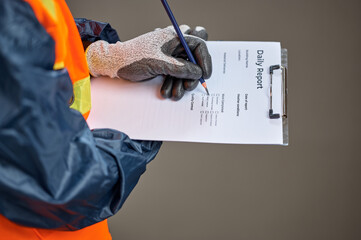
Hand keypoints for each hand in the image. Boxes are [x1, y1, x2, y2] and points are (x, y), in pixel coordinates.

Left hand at [86, 26, 211, 98]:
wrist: (115, 65)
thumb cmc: (133, 58)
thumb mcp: (160, 64)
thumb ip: (181, 68)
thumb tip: (198, 73)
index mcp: (173, 37)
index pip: (198, 45)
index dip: (204, 60)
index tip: (205, 75)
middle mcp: (173, 45)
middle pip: (193, 59)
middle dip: (192, 75)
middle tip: (189, 86)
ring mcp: (168, 55)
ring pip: (183, 69)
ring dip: (181, 83)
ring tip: (175, 93)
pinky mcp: (163, 65)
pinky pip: (174, 74)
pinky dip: (173, 83)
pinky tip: (167, 92)